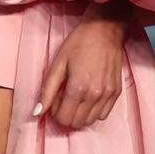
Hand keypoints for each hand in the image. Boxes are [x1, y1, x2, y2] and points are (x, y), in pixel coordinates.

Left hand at [34, 0, 130, 130]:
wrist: (104, 30)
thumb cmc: (78, 44)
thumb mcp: (57, 64)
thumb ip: (47, 91)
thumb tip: (37, 113)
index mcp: (77, 88)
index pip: (64, 118)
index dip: (56, 112)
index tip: (55, 100)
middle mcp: (95, 94)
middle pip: (77, 123)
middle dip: (67, 114)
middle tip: (64, 98)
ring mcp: (108, 94)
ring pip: (90, 122)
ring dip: (80, 115)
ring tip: (77, 97)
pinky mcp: (117, 92)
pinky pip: (103, 115)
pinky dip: (94, 112)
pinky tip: (89, 97)